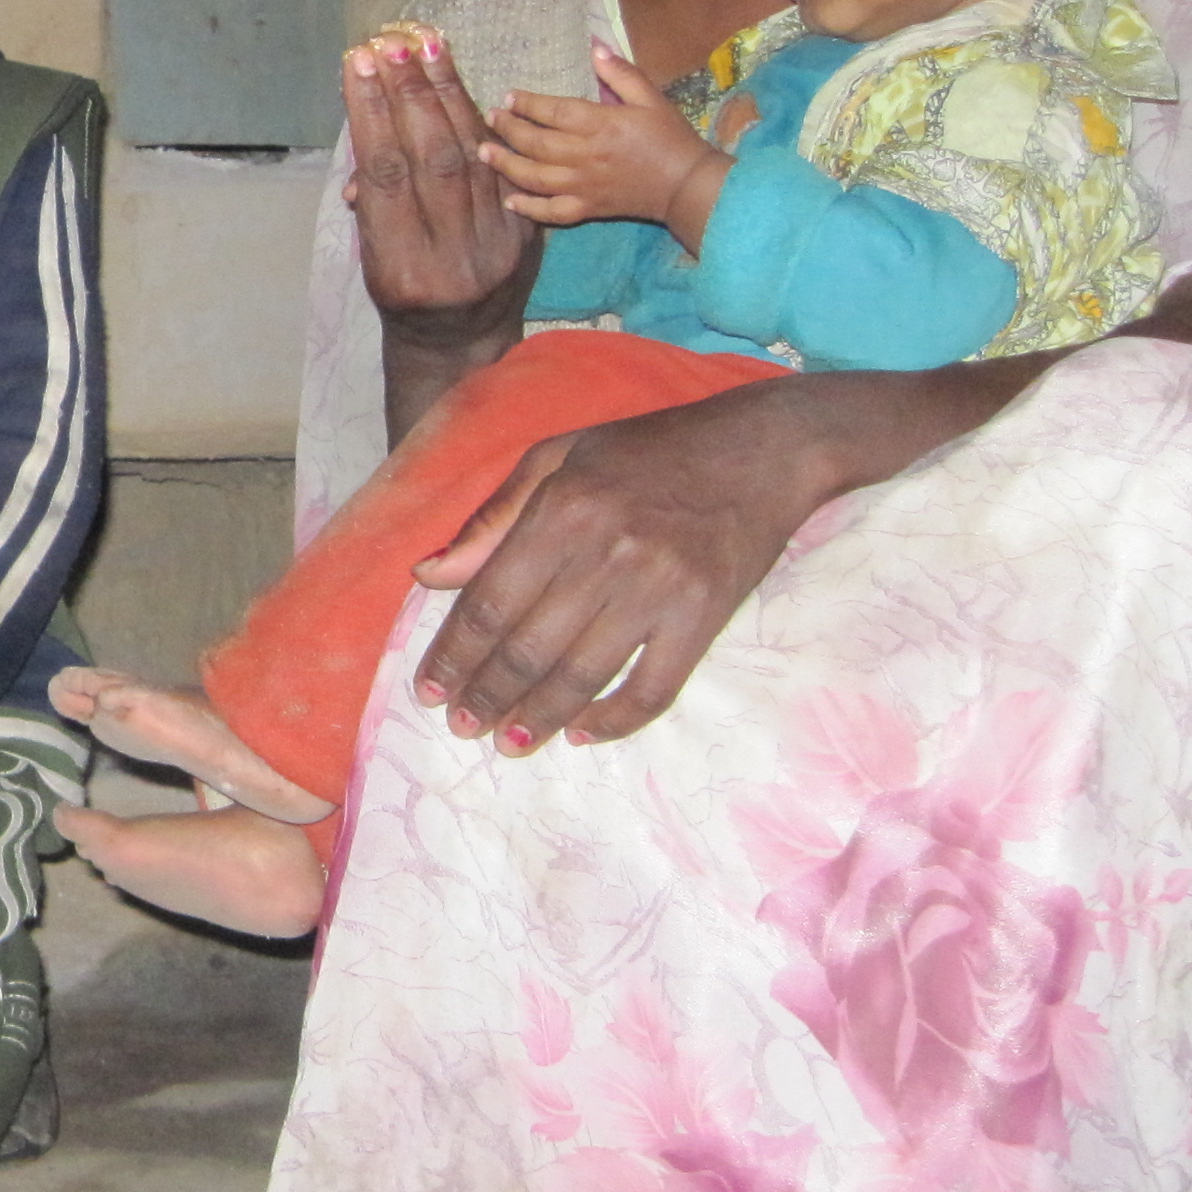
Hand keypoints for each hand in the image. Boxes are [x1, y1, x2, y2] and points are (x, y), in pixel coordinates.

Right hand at [344, 24, 540, 333]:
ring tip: (426, 46)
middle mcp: (454, 256)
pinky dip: (480, 124)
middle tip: (394, 44)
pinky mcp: (529, 234)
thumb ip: (373, 200)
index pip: (385, 174)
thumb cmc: (402, 294)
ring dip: (448, 94)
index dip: (372, 114)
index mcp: (402, 266)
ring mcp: (498, 245)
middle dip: (411, 94)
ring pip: (473, 156)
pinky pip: (503, 168)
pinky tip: (460, 89)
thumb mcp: (373, 258)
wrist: (462, 341)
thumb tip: (368, 131)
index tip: (359, 64)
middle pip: (433, 158)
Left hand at [406, 363, 993, 745]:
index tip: (428, 690)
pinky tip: (582, 732)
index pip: (489, 602)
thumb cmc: (649, 449)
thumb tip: (429, 576)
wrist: (763, 449)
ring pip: (583, 675)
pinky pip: (653, 687)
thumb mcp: (557, 457)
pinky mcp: (705, 616)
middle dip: (486, 696)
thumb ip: (492, 519)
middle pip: (528, 647)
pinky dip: (615, 720)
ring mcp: (660, 590)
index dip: (453, 655)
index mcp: (561, 511)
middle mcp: (606, 553)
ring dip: (538, 717)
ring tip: (509, 742)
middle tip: (462, 725)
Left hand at [483, 49, 723, 243]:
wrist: (687, 185)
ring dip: (505, 164)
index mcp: (601, 124)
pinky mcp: (587, 208)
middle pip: (536, 143)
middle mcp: (586, 155)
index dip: (528, 103)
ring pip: (534, 176)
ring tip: (484, 153)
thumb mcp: (651, 97)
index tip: (508, 96)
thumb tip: (594, 46)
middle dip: (508, 129)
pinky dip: (528, 208)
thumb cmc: (670, 137)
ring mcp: (584, 185)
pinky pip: (551, 212)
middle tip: (490, 118)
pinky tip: (509, 200)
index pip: (554, 112)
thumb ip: (621, 73)